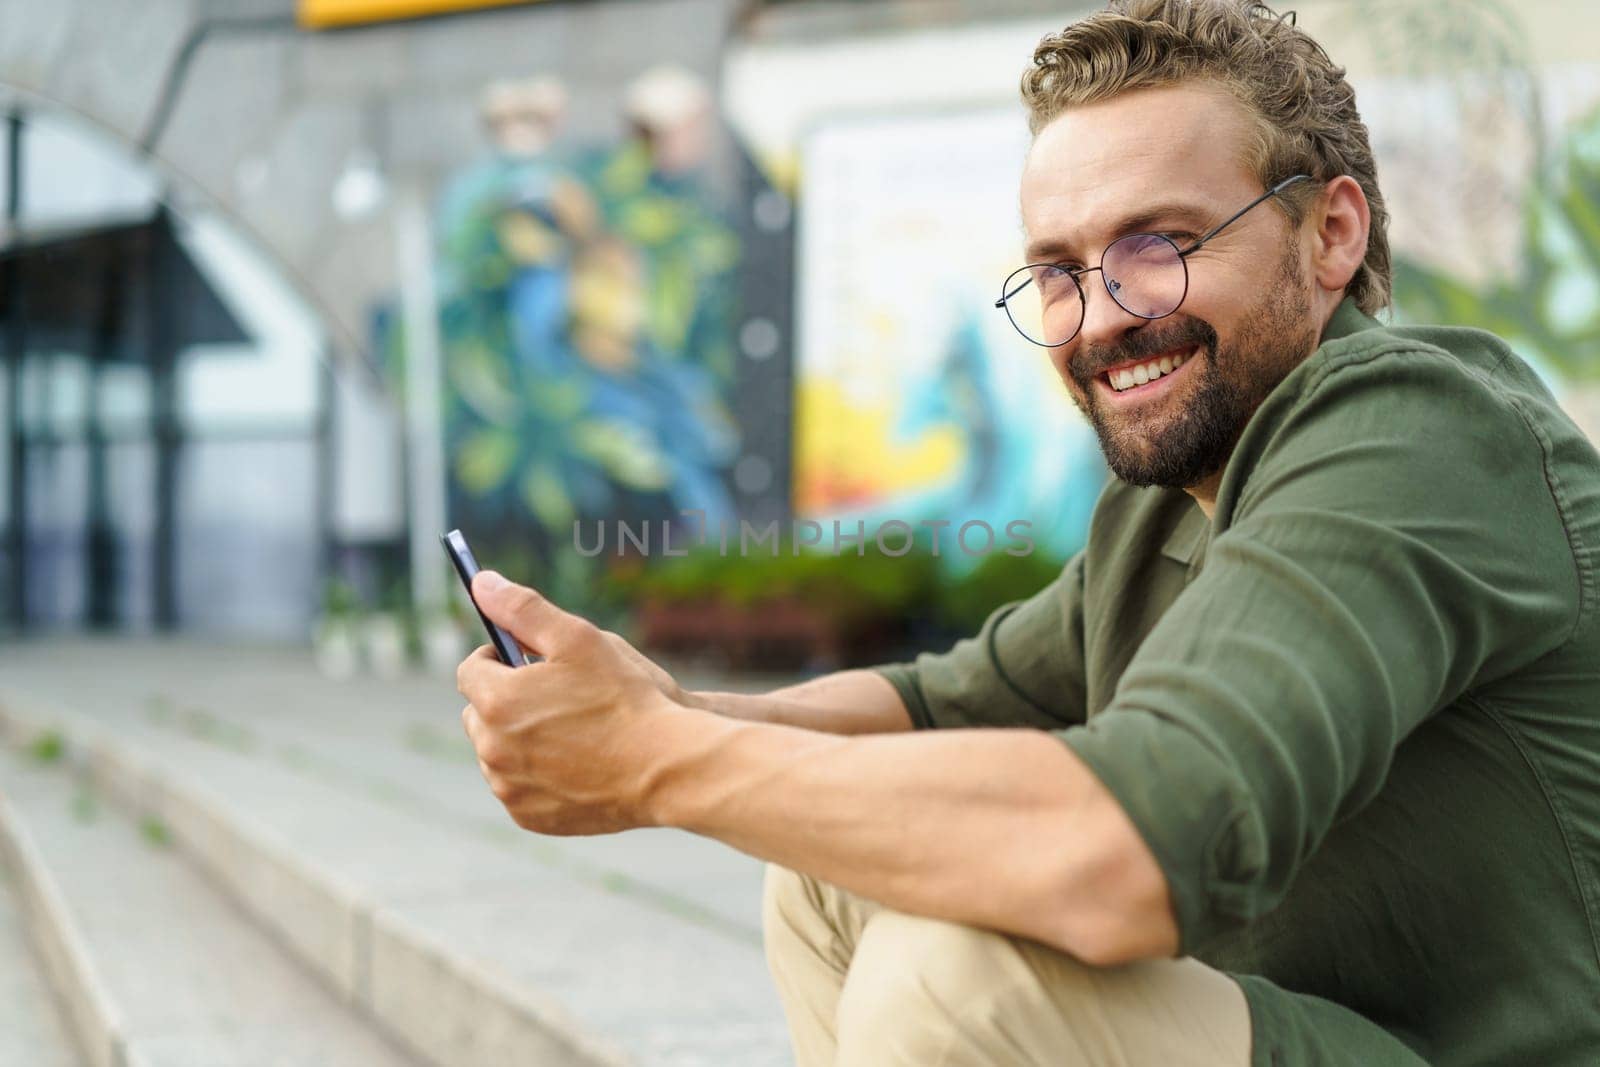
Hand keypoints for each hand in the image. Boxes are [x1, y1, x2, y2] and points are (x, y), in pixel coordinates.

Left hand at [456, 570, 682, 835]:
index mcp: (497, 700)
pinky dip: (535, 776)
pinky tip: (574, 763)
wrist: (664, 768)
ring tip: (567, 730)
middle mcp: (492, 748)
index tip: (525, 659)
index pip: (470, 670)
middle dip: (504, 700)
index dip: (496, 659)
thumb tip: (481, 582)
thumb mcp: (579, 639)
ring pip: (496, 753)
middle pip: (477, 714)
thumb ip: (524, 608)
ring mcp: (509, 788)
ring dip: (517, 739)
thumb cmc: (626, 697)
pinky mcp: (529, 817)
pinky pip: (517, 788)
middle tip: (551, 695)